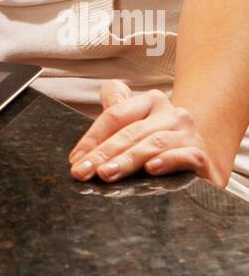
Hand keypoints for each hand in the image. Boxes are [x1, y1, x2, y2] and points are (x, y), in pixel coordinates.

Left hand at [67, 79, 228, 187]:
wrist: (200, 163)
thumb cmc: (158, 147)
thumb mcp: (134, 131)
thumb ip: (111, 125)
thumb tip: (78, 149)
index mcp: (150, 101)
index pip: (115, 115)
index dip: (92, 137)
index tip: (75, 160)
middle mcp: (171, 112)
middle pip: (130, 131)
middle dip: (103, 153)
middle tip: (83, 171)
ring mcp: (187, 132)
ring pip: (152, 143)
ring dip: (127, 160)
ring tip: (106, 174)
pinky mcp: (200, 154)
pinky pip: (184, 156)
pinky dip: (167, 161)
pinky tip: (151, 169)